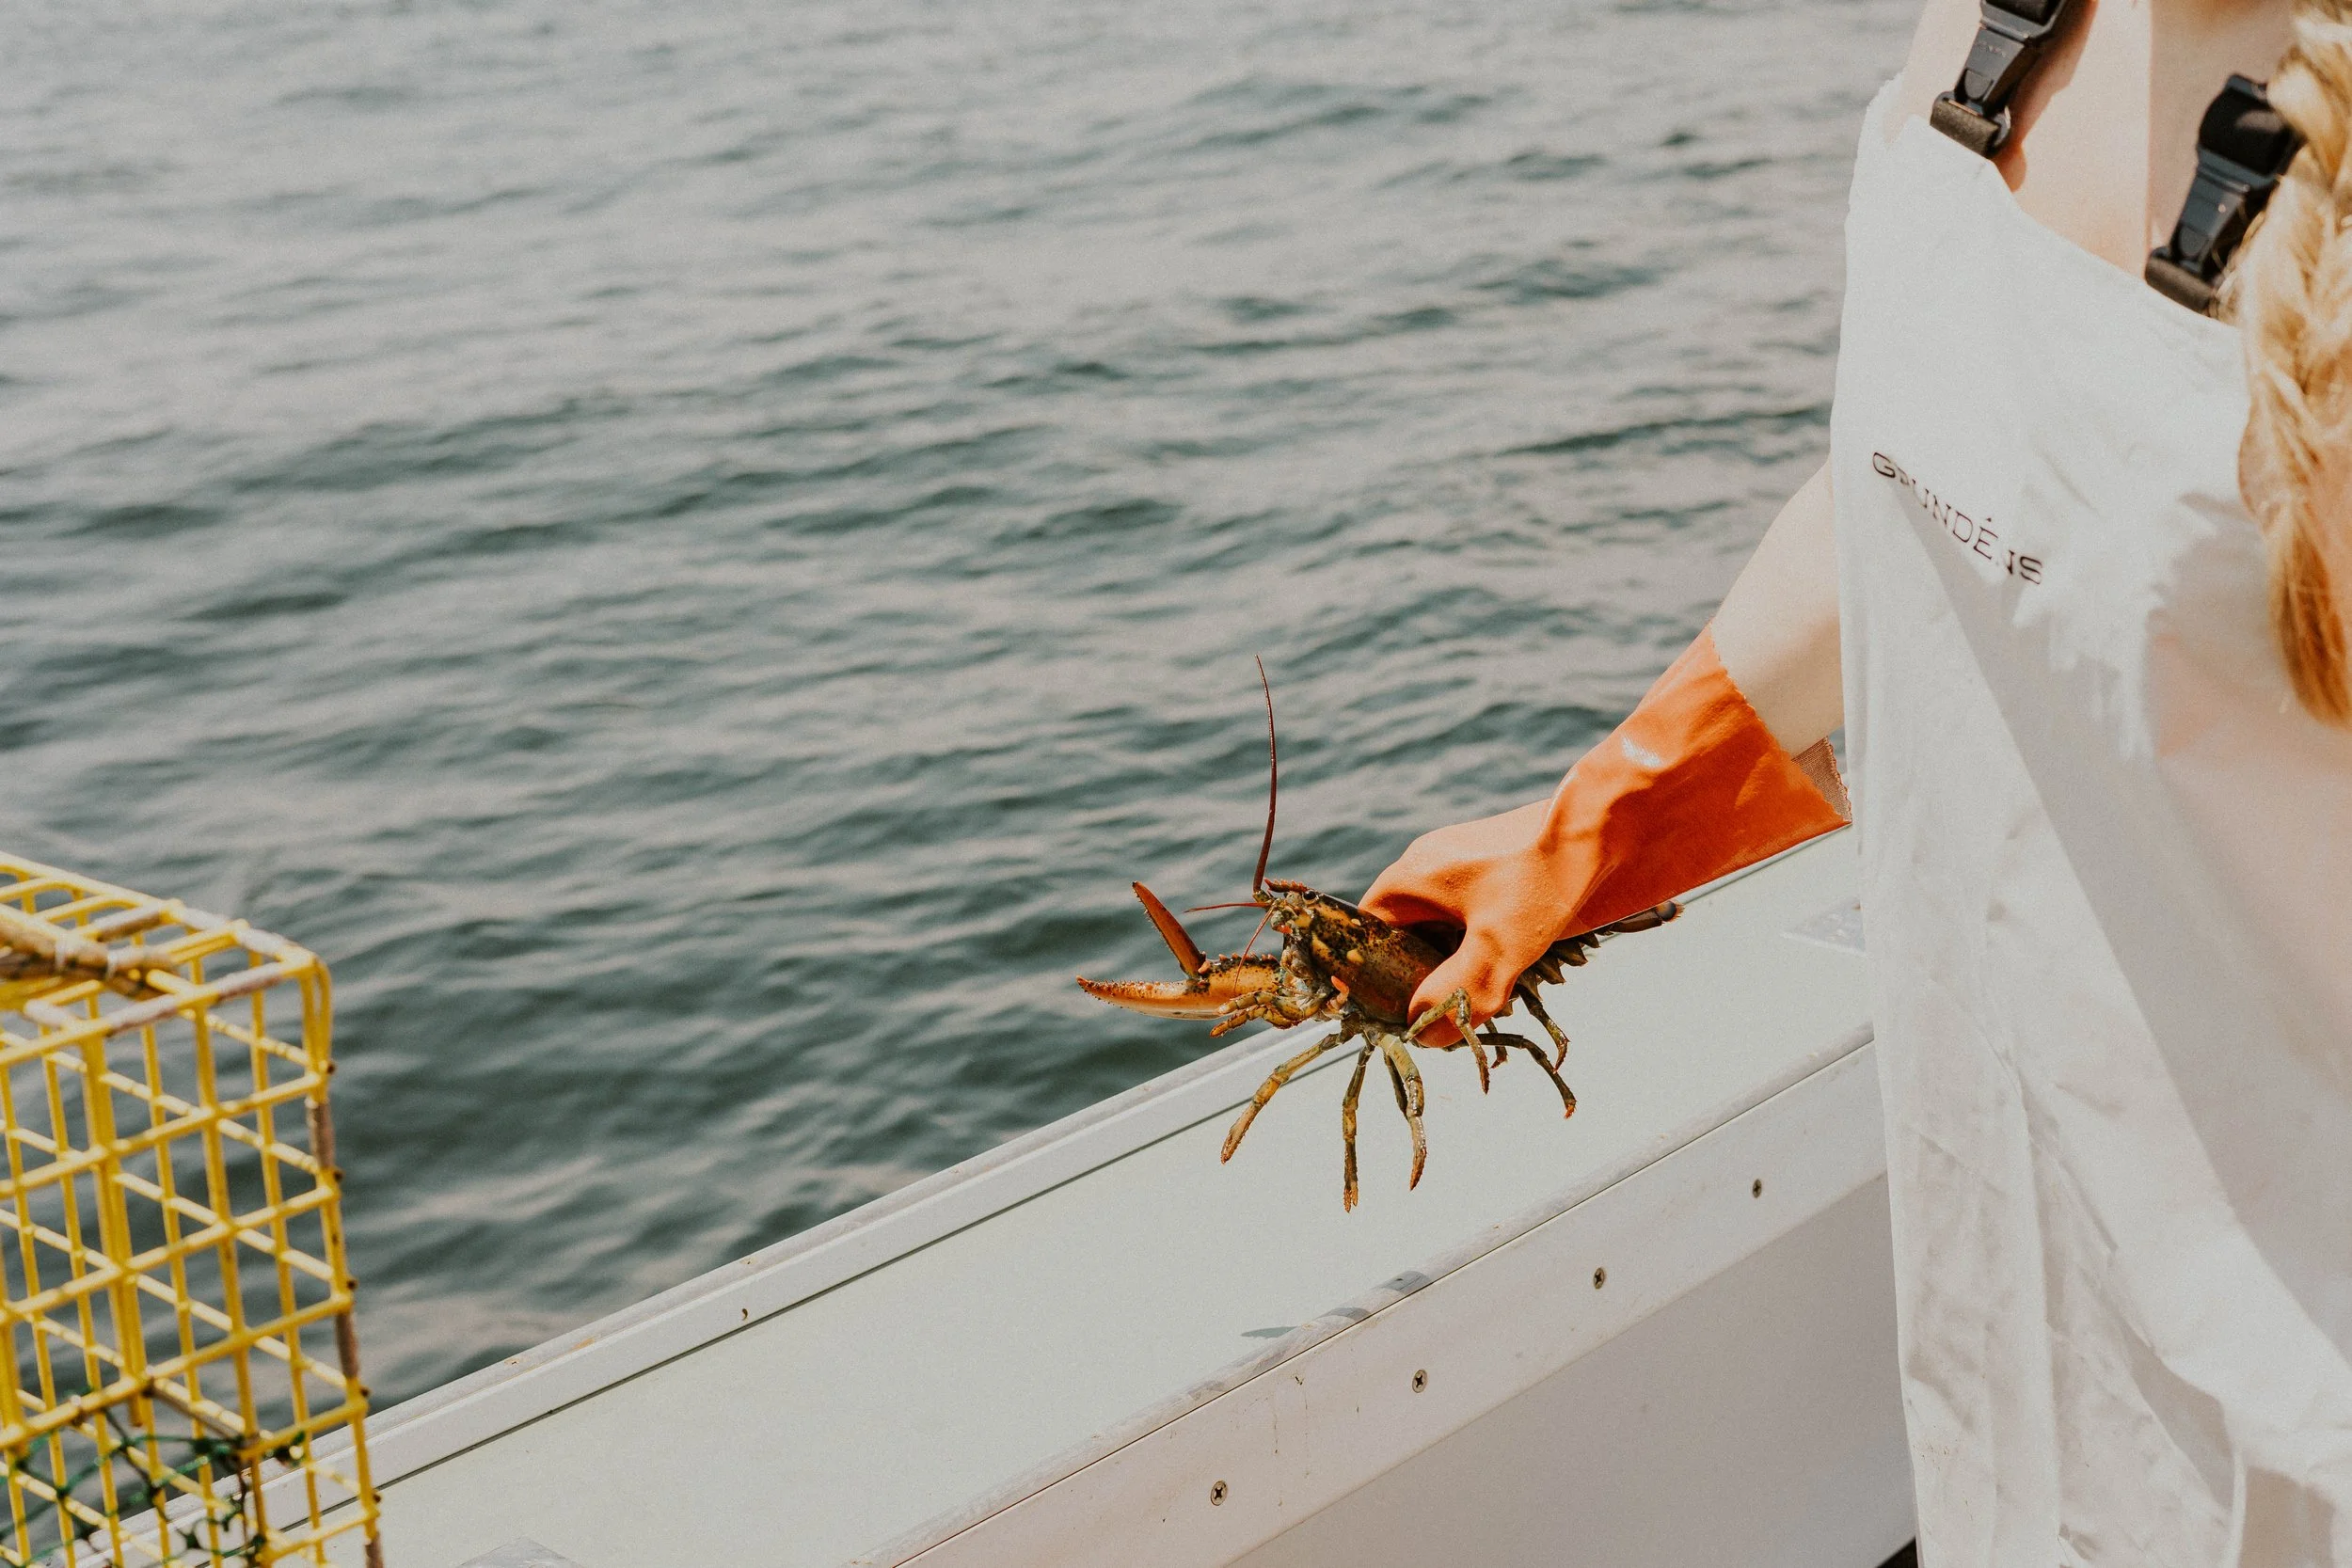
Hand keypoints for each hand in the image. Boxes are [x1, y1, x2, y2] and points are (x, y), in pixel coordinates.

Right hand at [1359, 799, 1587, 1043]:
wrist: (1607, 826)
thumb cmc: (1543, 880)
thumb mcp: (1497, 948)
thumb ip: (1457, 995)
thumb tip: (1424, 1037)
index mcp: (1409, 878)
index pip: (1367, 934)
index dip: (1372, 976)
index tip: (1395, 1013)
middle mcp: (1430, 870)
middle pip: (1405, 936)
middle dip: (1423, 976)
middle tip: (1448, 1012)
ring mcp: (1465, 869)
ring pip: (1443, 930)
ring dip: (1459, 964)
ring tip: (1486, 993)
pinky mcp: (1500, 874)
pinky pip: (1474, 918)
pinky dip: (1486, 947)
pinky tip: (1514, 967)